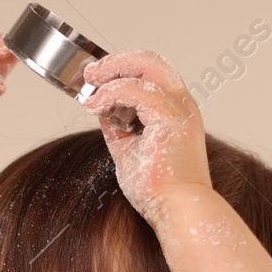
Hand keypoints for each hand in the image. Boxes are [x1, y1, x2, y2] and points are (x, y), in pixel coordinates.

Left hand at [81, 51, 210, 224]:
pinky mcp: (170, 117)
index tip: (96, 79)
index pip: (150, 73)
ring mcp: (178, 109)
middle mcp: (181, 105)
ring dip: (111, 73)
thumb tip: (100, 110)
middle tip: (90, 74)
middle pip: (150, 61)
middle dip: (116, 62)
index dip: (121, 69)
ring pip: (144, 66)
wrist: (177, 210)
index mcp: (175, 112)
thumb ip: (117, 128)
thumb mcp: (128, 150)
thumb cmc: (159, 190)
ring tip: (90, 88)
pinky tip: (95, 105)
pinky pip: (135, 89)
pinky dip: (111, 93)